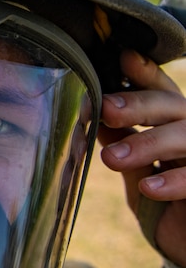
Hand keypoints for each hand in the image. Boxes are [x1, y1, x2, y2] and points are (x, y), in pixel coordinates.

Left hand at [100, 49, 185, 266]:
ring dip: (149, 143)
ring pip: (185, 135)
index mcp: (174, 123)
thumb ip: (122, 145)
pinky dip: (174, 181)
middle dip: (138, 104)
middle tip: (106, 110)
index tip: (122, 59)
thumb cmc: (163, 207)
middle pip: (172, 105)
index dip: (145, 73)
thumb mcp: (137, 173)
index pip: (161, 90)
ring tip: (113, 159)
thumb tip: (91, 116)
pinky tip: (147, 187)